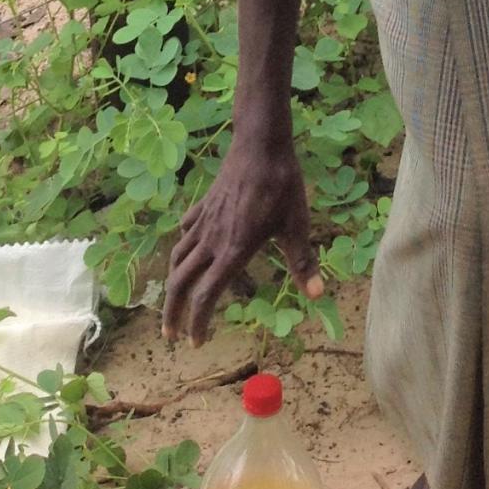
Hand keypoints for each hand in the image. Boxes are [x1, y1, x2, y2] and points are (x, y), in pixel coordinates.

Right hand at [162, 127, 321, 345]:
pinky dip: (182, 245)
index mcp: (233, 251)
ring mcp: (204, 221)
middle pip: (179, 282)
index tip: (197, 343)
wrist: (261, 144)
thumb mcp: (296, 225)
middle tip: (171, 336)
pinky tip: (189, 247)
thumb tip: (318, 295)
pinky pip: (186, 230)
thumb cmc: (282, 184)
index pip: (205, 297)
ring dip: (172, 282)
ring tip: (173, 299)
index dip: (198, 323)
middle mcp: (212, 240)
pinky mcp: (204, 205)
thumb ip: (303, 262)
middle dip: (172, 313)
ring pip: (177, 258)